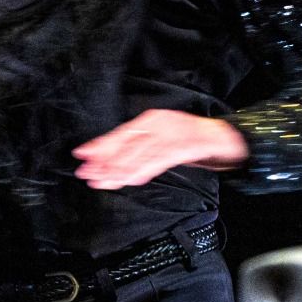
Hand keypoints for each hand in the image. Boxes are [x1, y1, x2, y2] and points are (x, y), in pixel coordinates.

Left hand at [72, 109, 247, 189]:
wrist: (220, 137)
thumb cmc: (187, 138)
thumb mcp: (160, 136)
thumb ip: (139, 147)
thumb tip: (110, 161)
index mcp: (151, 120)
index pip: (121, 133)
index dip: (101, 145)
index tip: (81, 154)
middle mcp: (159, 125)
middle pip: (126, 144)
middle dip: (105, 161)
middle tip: (86, 173)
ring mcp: (171, 135)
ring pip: (139, 155)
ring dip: (119, 170)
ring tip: (101, 181)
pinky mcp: (183, 147)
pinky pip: (158, 161)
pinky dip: (142, 171)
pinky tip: (128, 179)